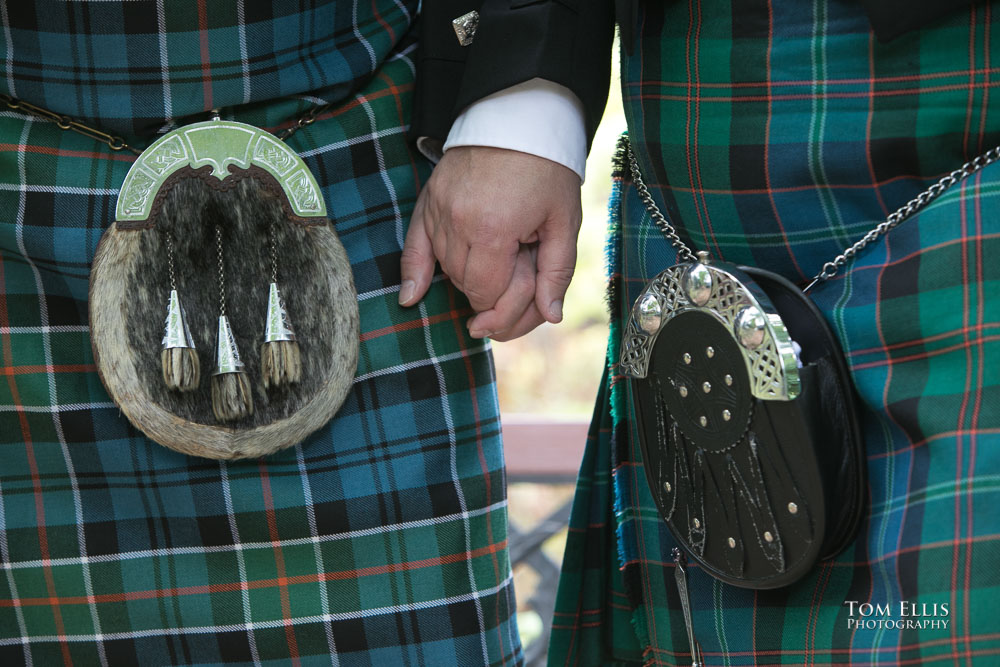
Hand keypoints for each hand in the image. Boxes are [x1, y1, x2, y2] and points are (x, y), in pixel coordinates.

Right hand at [399, 146, 581, 339]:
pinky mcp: (429, 199)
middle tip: (508, 282)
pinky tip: (411, 297)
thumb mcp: (564, 221)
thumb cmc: (547, 171)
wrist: (519, 118)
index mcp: (494, 231)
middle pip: (463, 283)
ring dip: (464, 276)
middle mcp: (458, 223)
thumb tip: (551, 316)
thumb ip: (557, 271)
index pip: (485, 292)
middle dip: (486, 293)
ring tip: (490, 266)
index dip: (502, 304)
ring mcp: (439, 210)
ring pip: (444, 267)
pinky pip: (414, 246)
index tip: (518, 298)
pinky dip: (413, 272)